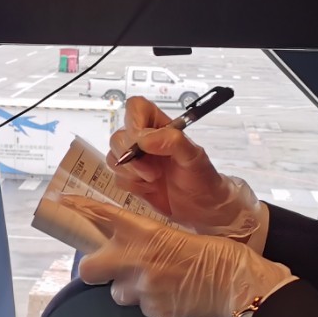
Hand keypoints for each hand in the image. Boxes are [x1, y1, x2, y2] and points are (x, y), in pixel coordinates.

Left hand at [65, 198, 294, 316]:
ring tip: (157, 284)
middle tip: (109, 269)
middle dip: (95, 269)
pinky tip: (173, 298)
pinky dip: (152, 305)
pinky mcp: (152, 310)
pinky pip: (142, 309)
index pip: (102, 215)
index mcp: (144, 231)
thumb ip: (147, 241)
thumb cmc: (214, 254)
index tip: (63, 202)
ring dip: (130, 289)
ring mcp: (142, 287)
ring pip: (117, 293)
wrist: (236, 283)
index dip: (80, 208)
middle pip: (89, 267)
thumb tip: (129, 249)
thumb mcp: (178, 234)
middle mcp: (135, 258)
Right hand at [108, 97, 265, 241]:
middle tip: (153, 172)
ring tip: (154, 180)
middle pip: (118, 137)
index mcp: (160, 126)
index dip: (133, 121)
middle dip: (131, 157)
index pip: (136, 108)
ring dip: (131, 172)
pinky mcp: (131, 180)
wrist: (204, 208)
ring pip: (114, 158)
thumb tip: (143, 139)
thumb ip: (172, 142)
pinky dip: (132, 185)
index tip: (142, 142)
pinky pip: (117, 178)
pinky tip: (150, 189)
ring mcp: (136, 161)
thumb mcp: (194, 157)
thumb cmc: (202, 178)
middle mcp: (144, 140)